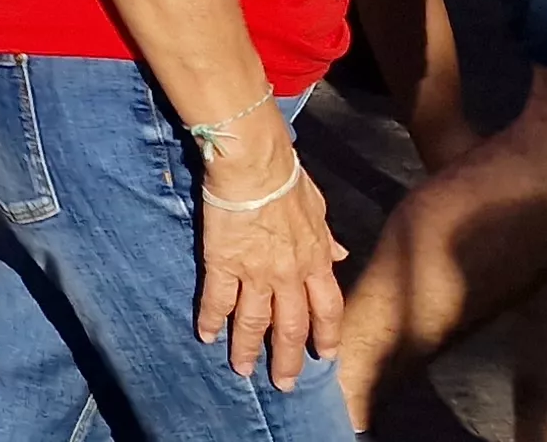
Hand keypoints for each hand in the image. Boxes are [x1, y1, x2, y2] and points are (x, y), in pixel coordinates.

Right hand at [194, 138, 344, 391]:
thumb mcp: (318, 207)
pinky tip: (206, 336)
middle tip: (282, 383)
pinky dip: (212, 321)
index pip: (327, 309)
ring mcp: (255, 272)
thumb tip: (341, 252)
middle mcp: (288, 274)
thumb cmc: (286, 177)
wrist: (254, 163)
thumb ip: (326, 236)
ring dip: (246, 349)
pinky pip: (217, 300)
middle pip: (290, 327)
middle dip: (287, 359)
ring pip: (253, 322)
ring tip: (241, 370)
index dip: (326, 335)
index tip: (323, 355)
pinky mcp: (223, 263)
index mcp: (315, 260)